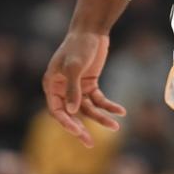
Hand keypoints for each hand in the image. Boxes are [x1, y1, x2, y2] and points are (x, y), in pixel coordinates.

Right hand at [42, 30, 125, 147]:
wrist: (92, 30)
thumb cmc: (78, 46)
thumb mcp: (75, 67)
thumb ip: (73, 89)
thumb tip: (72, 112)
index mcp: (52, 85)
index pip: (56, 110)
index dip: (66, 122)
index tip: (78, 131)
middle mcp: (62, 88)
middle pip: (71, 114)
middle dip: (81, 128)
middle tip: (90, 144)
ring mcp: (77, 87)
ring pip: (87, 109)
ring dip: (100, 117)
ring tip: (115, 126)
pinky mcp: (90, 84)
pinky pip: (98, 100)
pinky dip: (109, 105)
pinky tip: (120, 111)